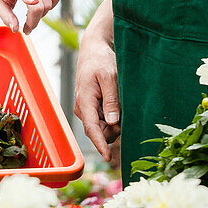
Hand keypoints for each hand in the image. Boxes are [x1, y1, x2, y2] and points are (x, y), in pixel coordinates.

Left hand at [0, 0, 61, 33]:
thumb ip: (6, 16)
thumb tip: (16, 29)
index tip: (34, 2)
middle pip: (39, 5)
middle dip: (35, 21)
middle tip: (28, 24)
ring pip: (50, 2)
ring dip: (43, 13)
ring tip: (33, 12)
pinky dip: (53, 3)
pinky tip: (43, 2)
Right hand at [74, 21, 120, 162]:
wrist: (94, 49)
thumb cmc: (101, 60)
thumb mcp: (110, 77)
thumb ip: (111, 101)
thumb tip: (112, 123)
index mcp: (85, 101)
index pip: (92, 129)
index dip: (100, 145)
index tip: (108, 158)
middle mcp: (82, 108)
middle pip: (99, 131)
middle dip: (113, 130)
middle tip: (124, 113)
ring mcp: (86, 108)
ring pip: (102, 127)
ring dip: (113, 123)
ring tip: (120, 103)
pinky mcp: (90, 107)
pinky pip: (102, 120)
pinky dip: (112, 118)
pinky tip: (116, 104)